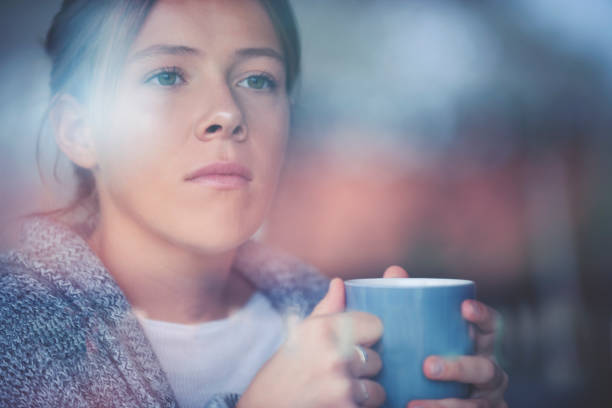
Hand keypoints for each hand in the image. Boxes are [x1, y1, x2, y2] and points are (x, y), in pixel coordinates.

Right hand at [239, 278, 386, 407]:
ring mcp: (341, 386)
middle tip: (337, 374)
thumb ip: (327, 310)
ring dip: (363, 393)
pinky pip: (371, 406)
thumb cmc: (282, 372)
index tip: (355, 344)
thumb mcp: (300, 336)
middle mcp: (334, 355)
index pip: (376, 325)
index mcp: (322, 328)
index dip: (368, 337)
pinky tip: (336, 404)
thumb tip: (340, 283)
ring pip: (377, 388)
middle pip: (377, 358)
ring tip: (337, 391)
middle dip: (363, 368)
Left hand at [381, 266, 508, 407]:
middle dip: (459, 368)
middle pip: (485, 368)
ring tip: (415, 403)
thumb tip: (394, 271)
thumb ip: (408, 303)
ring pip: (478, 403)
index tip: (464, 308)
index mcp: (479, 343)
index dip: (483, 315)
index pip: (493, 326)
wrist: (422, 396)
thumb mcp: (422, 332)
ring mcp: (487, 399)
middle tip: (428, 366)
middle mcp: (489, 371)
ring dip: (448, 404)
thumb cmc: (428, 353)